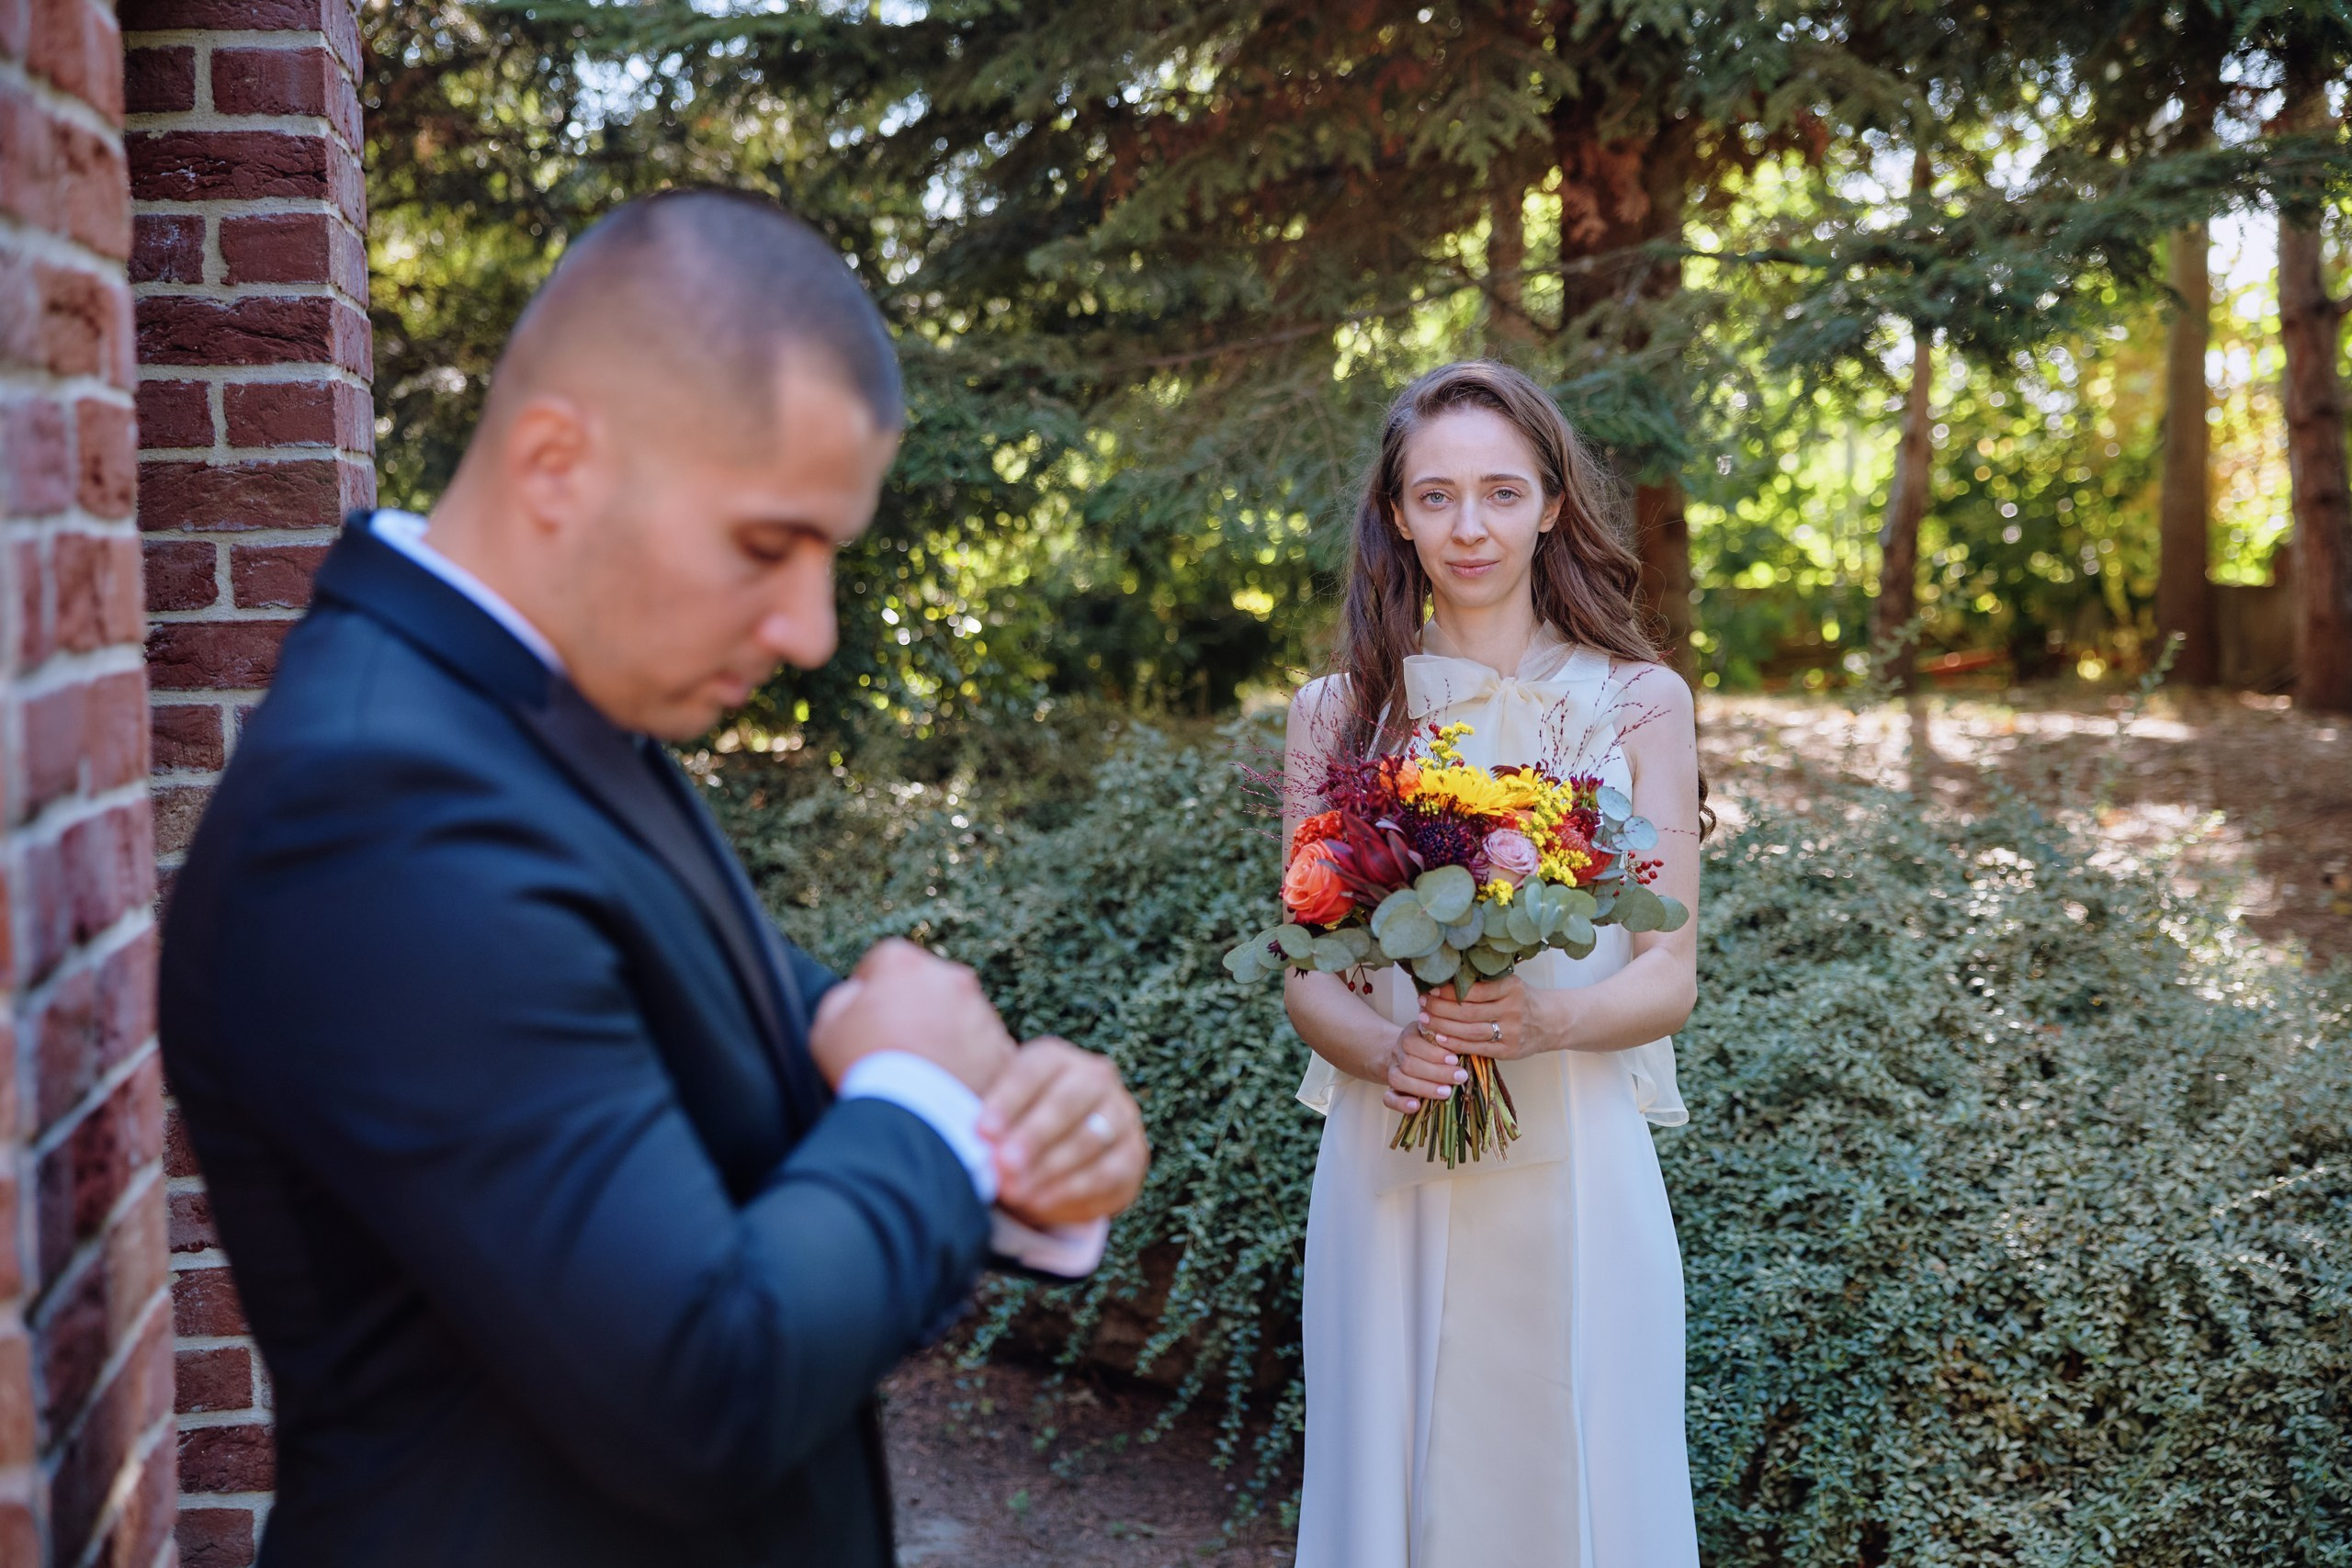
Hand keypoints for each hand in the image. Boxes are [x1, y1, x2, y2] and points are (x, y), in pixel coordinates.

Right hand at [808, 939, 1015, 1093]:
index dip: (872, 989)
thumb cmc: (866, 1069)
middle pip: (929, 985)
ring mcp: (983, 1014)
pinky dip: (969, 1062)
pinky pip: (983, 1049)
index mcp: (905, 965)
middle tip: (897, 1046)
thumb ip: (843, 998)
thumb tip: (859, 992)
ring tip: (923, 1072)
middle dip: (914, 1007)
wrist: (915, 1119)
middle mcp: (951, 979)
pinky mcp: (1003, 1049)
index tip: (868, 1016)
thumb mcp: (827, 1027)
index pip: (885, 962)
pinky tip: (947, 1084)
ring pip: (961, 1016)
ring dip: (945, 1033)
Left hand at [978, 1037, 1148, 1227]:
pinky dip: (1072, 1192)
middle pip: (1067, 1101)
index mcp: (1056, 1059)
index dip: (1008, 1100)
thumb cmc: (1017, 1129)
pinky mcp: (1134, 1154)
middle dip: (1034, 1135)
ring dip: (1050, 1168)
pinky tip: (1042, 1204)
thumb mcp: (998, 1112)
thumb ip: (987, 1122)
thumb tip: (973, 1142)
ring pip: (1090, 1138)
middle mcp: (1095, 1078)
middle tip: (1003, 1164)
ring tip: (1017, 1192)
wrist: (1060, 1153)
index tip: (982, 1131)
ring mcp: (1121, 1115)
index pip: (1033, 1071)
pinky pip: (1108, 1174)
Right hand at [1381, 1019, 1467, 1115]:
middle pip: (1409, 1063)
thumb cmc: (1432, 1044)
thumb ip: (1448, 1039)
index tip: (1455, 1059)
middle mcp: (1397, 1053)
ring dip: (1424, 1088)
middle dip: (1437, 1072)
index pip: (1412, 1043)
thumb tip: (1471, 1046)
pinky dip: (1401, 1103)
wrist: (1406, 1053)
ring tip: (1447, 1093)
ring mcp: (1392, 1072)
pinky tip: (1416, 1106)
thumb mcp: (1437, 1035)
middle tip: (1460, 1078)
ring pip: (1398, 1080)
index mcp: (1408, 1036)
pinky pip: (1388, 1098)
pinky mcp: (1390, 1090)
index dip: (1433, 1053)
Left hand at [1420, 974, 1553, 1061]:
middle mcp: (1512, 1010)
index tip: (1430, 989)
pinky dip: (1455, 1044)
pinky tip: (1439, 1038)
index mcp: (1511, 988)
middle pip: (1468, 1012)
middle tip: (1422, 1005)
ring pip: (1470, 1031)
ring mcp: (1511, 1032)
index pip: (1473, 991)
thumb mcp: (1511, 984)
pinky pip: (1477, 1048)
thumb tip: (1446, 979)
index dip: (1449, 991)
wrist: (1553, 1022)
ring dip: (1443, 1027)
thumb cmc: (1523, 1000)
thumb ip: (1485, 983)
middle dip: (1440, 1008)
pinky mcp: (1509, 1051)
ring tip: (1425, 1020)